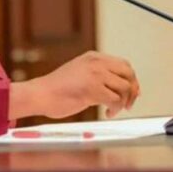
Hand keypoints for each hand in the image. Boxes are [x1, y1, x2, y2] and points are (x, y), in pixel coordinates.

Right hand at [9, 51, 139, 119]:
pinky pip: (116, 100)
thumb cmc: (56, 89)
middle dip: (133, 90)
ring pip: (125, 87)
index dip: (131, 80)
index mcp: (93, 57)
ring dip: (123, 102)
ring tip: (112, 110)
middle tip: (128, 104)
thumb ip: (98, 77)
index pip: (123, 65)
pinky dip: (114, 109)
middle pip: (129, 73)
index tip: (131, 94)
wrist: (39, 94)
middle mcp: (96, 62)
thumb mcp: (79, 74)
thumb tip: (120, 90)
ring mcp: (95, 74)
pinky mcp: (93, 89)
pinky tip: (106, 113)